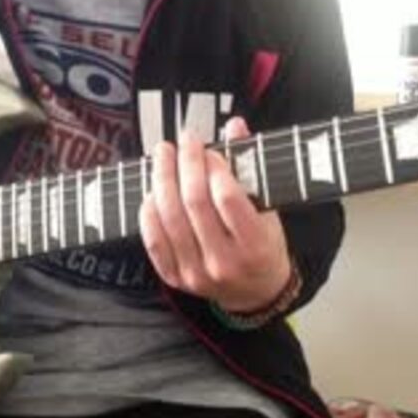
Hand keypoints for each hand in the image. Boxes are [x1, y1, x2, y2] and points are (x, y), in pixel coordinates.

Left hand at [139, 117, 291, 313]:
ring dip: (162, 180)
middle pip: (193, 203)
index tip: (208, 149)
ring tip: (163, 158)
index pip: (227, 197)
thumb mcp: (268, 208)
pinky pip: (153, 241)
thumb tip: (235, 126)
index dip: (213, 166)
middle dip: (185, 164)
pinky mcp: (176, 278)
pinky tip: (152, 191)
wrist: (256, 291)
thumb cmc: (265, 245)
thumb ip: (250, 166)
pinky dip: (149, 212)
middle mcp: (224, 262)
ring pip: (170, 218)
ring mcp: (197, 273)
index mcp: (255, 245)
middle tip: (183, 142)